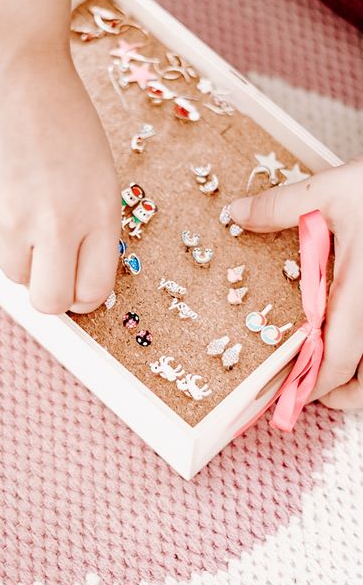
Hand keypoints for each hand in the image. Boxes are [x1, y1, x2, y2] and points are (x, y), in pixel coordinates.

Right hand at [0, 46, 120, 313]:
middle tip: (49, 272)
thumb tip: (75, 273)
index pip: (94, 289)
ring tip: (22, 213)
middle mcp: (58, 222)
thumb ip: (92, 225)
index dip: (85, 297)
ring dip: (20, 256)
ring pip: (14, 276)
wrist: (9, 62)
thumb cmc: (59, 112)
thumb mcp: (97, 170)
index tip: (78, 289)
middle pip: (50, 301)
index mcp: (99, 210)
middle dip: (52, 294)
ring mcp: (12, 218)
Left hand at [230, 156, 362, 409]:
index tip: (285, 393)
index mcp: (359, 296)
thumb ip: (280, 207)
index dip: (311, 385)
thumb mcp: (330, 190)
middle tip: (311, 390)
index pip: (335, 360)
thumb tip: (234, 213)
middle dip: (341, 394)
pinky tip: (349, 331)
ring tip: (334, 370)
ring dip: (360, 378)